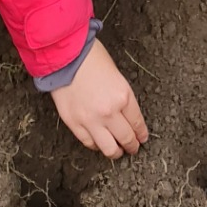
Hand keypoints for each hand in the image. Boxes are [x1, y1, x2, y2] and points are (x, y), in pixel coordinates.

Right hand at [51, 41, 148, 157]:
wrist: (65, 55)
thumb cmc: (91, 58)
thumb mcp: (116, 75)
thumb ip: (122, 97)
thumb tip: (125, 114)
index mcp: (123, 96)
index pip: (137, 123)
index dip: (141, 133)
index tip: (142, 138)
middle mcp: (109, 112)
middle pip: (126, 138)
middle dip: (132, 146)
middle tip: (133, 148)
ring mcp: (90, 120)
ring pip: (108, 148)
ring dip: (116, 152)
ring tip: (117, 151)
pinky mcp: (74, 123)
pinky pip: (89, 143)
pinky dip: (96, 146)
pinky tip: (99, 144)